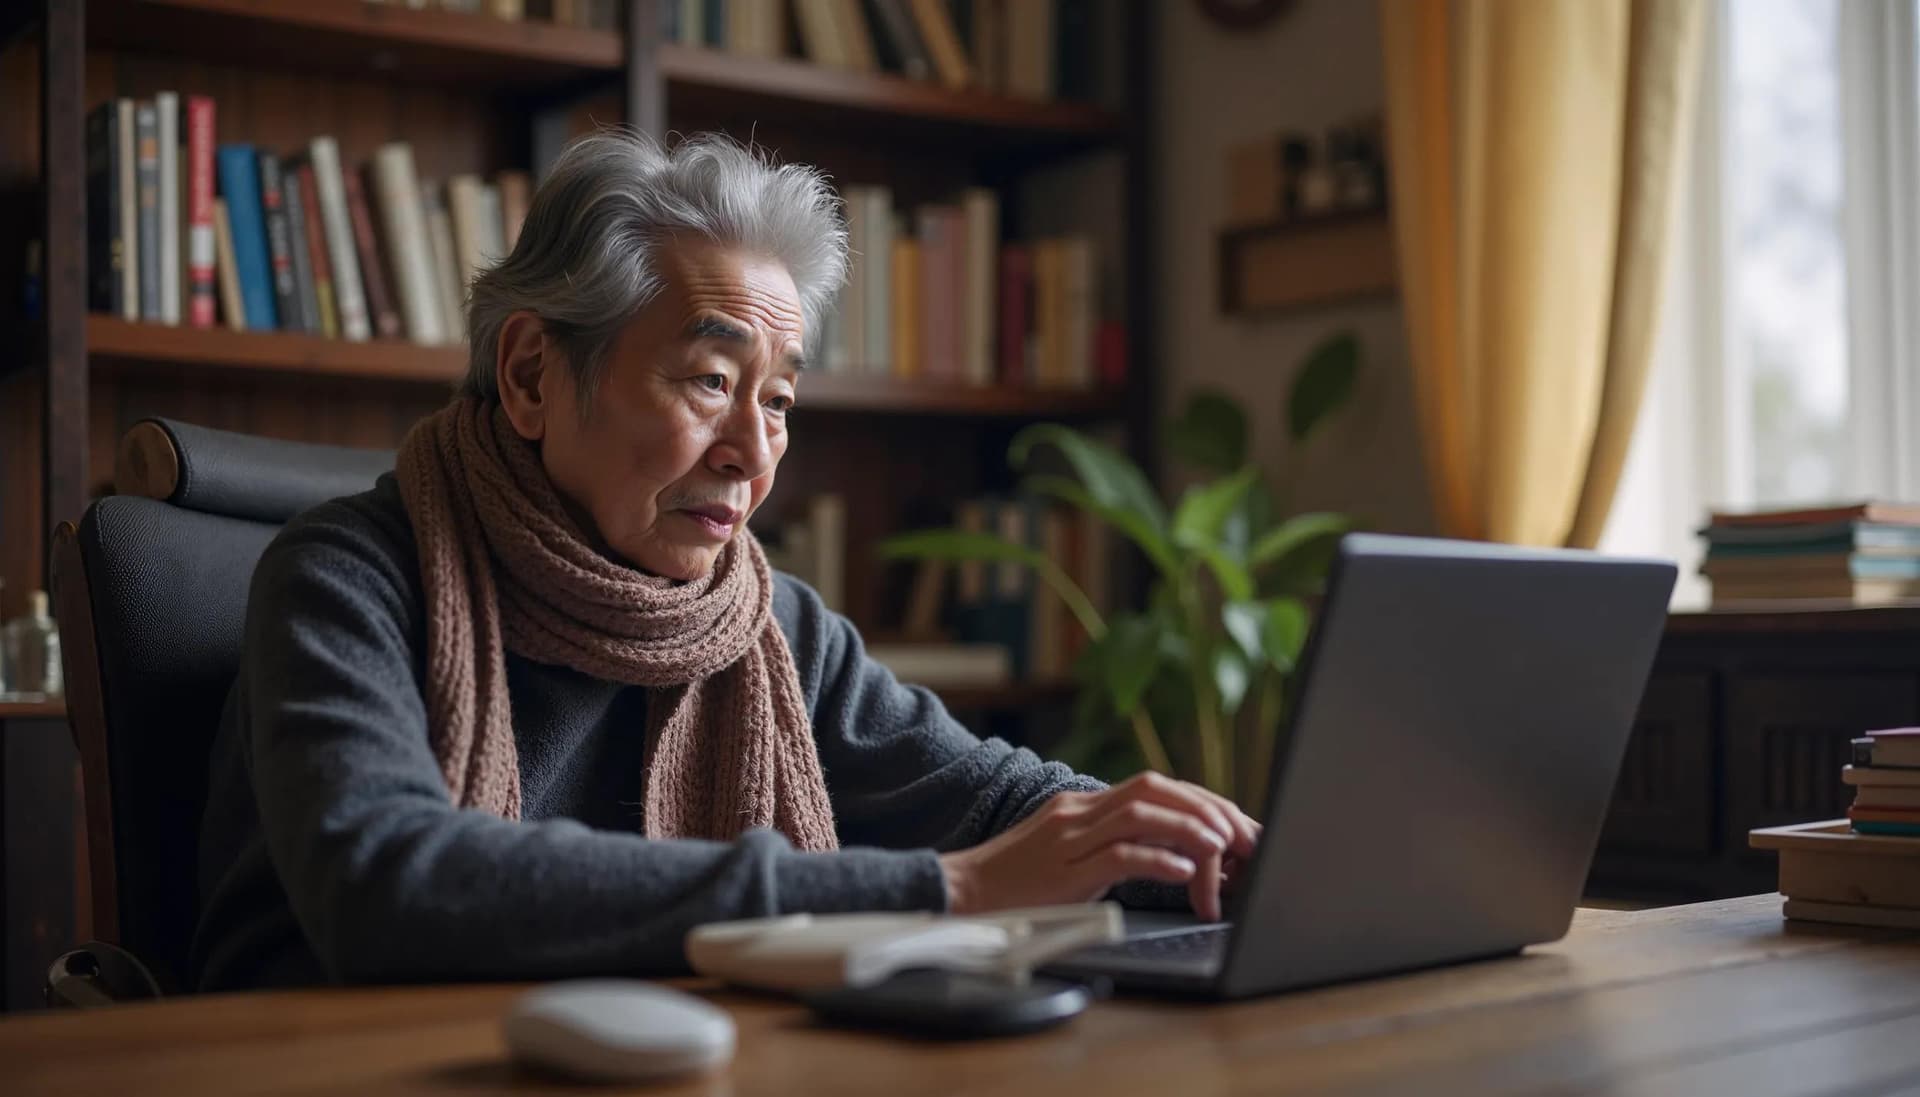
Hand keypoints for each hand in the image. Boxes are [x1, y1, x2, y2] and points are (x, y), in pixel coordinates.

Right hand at [938, 772, 1260, 920]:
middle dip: (1207, 807)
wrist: (960, 894)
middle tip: (1245, 834)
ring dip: (1190, 829)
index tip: (1237, 823)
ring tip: (1224, 848)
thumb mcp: (1068, 854)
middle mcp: (1079, 811)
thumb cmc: (1016, 884)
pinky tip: (1184, 871)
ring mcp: (1069, 837)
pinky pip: (1118, 855)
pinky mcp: (1064, 870)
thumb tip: (1172, 853)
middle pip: (1155, 789)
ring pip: (1141, 815)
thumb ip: (1111, 845)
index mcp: (1083, 805)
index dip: (1201, 800)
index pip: (1155, 786)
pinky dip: (1157, 859)